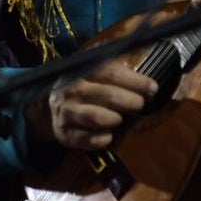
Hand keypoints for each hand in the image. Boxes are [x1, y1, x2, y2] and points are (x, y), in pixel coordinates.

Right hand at [28, 59, 157, 150]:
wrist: (48, 107)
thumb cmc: (82, 87)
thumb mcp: (93, 71)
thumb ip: (116, 67)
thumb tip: (143, 61)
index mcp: (82, 71)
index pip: (111, 73)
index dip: (135, 81)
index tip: (153, 88)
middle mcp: (72, 89)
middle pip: (108, 95)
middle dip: (130, 101)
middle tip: (140, 105)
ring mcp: (67, 112)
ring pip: (96, 117)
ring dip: (115, 119)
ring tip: (121, 119)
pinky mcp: (65, 133)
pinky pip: (87, 139)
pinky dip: (102, 139)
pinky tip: (108, 136)